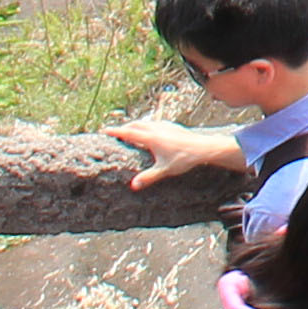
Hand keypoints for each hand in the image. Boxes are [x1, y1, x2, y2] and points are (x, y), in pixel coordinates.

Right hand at [110, 118, 241, 189]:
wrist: (203, 148)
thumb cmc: (184, 159)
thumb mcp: (164, 170)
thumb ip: (148, 177)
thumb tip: (133, 186)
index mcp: (151, 138)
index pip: (129, 133)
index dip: (116, 131)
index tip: (104, 130)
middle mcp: (156, 129)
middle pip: (135, 125)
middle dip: (124, 127)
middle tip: (114, 131)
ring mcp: (165, 126)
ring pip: (146, 122)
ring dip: (135, 125)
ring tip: (130, 129)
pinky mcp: (173, 126)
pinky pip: (155, 123)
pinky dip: (147, 125)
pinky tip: (151, 129)